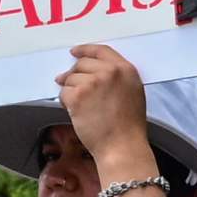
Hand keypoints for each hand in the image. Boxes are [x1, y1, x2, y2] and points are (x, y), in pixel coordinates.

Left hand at [58, 43, 152, 165]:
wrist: (122, 146)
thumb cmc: (128, 125)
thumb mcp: (132, 92)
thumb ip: (116, 77)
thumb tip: (91, 71)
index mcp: (126, 69)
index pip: (101, 50)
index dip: (85, 50)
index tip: (75, 52)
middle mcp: (110, 72)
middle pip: (81, 64)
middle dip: (74, 75)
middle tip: (73, 88)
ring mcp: (93, 82)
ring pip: (70, 79)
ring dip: (71, 91)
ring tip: (82, 107)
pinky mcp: (78, 95)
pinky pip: (63, 93)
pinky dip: (66, 103)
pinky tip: (77, 113)